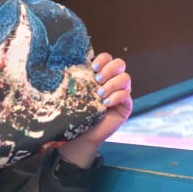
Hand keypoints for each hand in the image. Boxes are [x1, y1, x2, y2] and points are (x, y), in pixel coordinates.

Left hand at [58, 52, 131, 167]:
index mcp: (101, 74)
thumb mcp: (76, 92)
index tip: (93, 66)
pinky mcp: (126, 106)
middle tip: (97, 79)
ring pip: (126, 78)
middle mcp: (113, 81)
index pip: (108, 58)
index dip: (103, 58)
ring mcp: (121, 92)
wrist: (81, 133)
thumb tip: (65, 62)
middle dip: (109, 69)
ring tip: (100, 94)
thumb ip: (77, 78)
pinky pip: (127, 95)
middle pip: (120, 64)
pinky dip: (116, 97)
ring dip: (112, 84)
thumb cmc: (76, 111)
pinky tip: (106, 103)